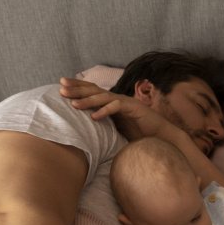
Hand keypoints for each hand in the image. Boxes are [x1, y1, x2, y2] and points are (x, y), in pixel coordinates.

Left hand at [59, 78, 176, 142]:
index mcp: (112, 103)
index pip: (92, 91)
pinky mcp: (135, 108)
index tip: (61, 87)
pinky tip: (94, 116)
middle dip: (78, 89)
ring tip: (74, 104)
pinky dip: (105, 111)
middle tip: (62, 89)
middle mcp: (118, 99)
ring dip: (88, 100)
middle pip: (95, 90)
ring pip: (104, 97)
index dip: (78, 88)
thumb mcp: (117, 130)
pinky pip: (117, 107)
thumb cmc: (140, 135)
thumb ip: (103, 126)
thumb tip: (83, 131)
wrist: (162, 137)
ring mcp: (127, 102)